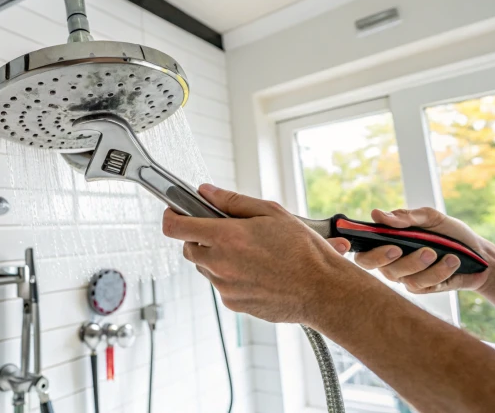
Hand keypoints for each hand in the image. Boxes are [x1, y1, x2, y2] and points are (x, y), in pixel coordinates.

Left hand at [161, 184, 365, 324]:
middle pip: (187, 247)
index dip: (171, 216)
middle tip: (224, 231)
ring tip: (248, 252)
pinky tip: (255, 270)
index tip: (174, 211)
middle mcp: (220, 263)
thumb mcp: (270, 213)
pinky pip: (221, 285)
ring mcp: (224, 286)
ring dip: (216, 257)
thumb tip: (205, 191)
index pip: (176, 227)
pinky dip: (230, 276)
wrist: (322, 290)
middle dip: (199, 237)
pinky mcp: (233, 303)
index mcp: (226, 237)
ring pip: (205, 267)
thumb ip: (232, 201)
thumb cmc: (303, 251)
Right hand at [352, 207, 490, 293]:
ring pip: (400, 275)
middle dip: (383, 257)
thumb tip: (378, 214)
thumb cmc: (452, 233)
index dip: (345, 249)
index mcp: (387, 242)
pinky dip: (439, 271)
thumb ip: (406, 217)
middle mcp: (390, 262)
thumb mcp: (431, 218)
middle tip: (399, 248)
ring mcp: (405, 277)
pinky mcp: (422, 289)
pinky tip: (452, 261)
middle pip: (373, 265)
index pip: (360, 249)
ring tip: (440, 253)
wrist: (480, 256)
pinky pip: (422, 284)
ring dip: (419, 264)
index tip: (347, 243)